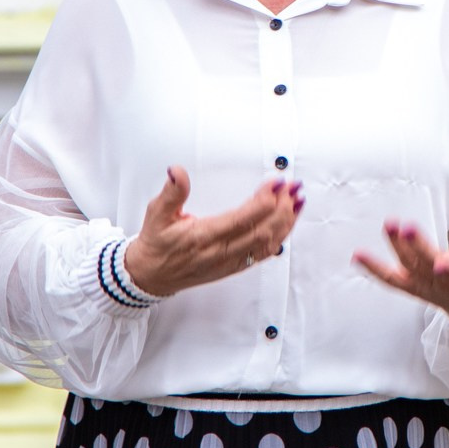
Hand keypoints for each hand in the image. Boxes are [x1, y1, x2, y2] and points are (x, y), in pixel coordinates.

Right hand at [123, 168, 299, 295]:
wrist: (151, 276)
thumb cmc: (156, 244)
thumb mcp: (156, 213)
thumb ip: (171, 192)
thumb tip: (176, 172)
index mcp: (203, 237)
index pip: (241, 219)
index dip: (264, 201)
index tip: (276, 183)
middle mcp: (220, 252)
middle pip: (262, 231)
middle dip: (282, 208)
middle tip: (292, 187)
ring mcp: (230, 261)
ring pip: (268, 244)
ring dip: (286, 221)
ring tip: (297, 200)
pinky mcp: (235, 266)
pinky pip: (264, 253)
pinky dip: (281, 236)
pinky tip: (288, 221)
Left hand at [354, 220, 448, 324]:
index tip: (441, 263)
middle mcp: (447, 282)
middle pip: (429, 265)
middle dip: (416, 248)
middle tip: (403, 227)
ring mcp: (428, 286)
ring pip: (410, 268)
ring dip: (396, 249)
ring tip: (388, 226)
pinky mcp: (414, 286)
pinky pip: (392, 280)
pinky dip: (375, 270)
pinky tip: (357, 256)